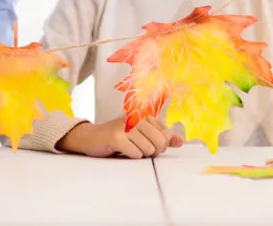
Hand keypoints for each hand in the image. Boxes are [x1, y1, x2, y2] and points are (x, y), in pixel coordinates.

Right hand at [56, 116, 183, 158]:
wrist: (91, 137)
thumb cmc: (118, 137)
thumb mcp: (141, 135)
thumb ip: (161, 137)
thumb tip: (180, 141)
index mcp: (144, 116)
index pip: (166, 135)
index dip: (161, 145)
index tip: (148, 143)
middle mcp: (136, 118)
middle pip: (160, 142)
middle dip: (152, 151)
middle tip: (139, 148)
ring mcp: (125, 127)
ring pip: (148, 149)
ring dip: (140, 154)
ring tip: (129, 148)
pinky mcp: (116, 138)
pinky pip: (135, 153)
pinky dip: (131, 155)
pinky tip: (122, 150)